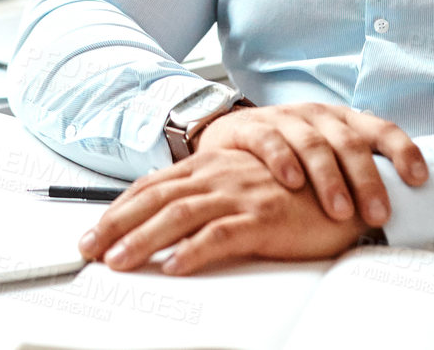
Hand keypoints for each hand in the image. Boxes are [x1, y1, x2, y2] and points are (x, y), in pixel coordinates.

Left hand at [77, 149, 366, 274]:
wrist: (346, 186)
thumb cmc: (294, 192)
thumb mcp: (241, 189)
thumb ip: (207, 201)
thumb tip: (166, 229)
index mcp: (211, 168)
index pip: (152, 186)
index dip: (118, 209)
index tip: (91, 232)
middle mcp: (219, 175)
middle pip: (155, 198)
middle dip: (116, 224)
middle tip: (87, 249)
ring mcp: (239, 194)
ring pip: (179, 215)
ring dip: (143, 239)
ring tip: (118, 261)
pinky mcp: (264, 217)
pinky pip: (223, 234)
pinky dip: (195, 250)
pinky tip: (175, 265)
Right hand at [194, 103, 425, 227]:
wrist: (230, 134)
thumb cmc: (289, 153)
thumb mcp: (327, 154)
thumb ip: (356, 169)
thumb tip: (401, 205)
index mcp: (344, 120)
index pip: (381, 129)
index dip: (402, 151)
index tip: (419, 179)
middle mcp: (318, 115)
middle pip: (349, 143)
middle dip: (367, 180)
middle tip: (378, 215)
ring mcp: (285, 119)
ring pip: (313, 144)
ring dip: (329, 178)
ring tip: (339, 210)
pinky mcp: (252, 128)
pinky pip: (270, 141)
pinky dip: (282, 160)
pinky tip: (292, 182)